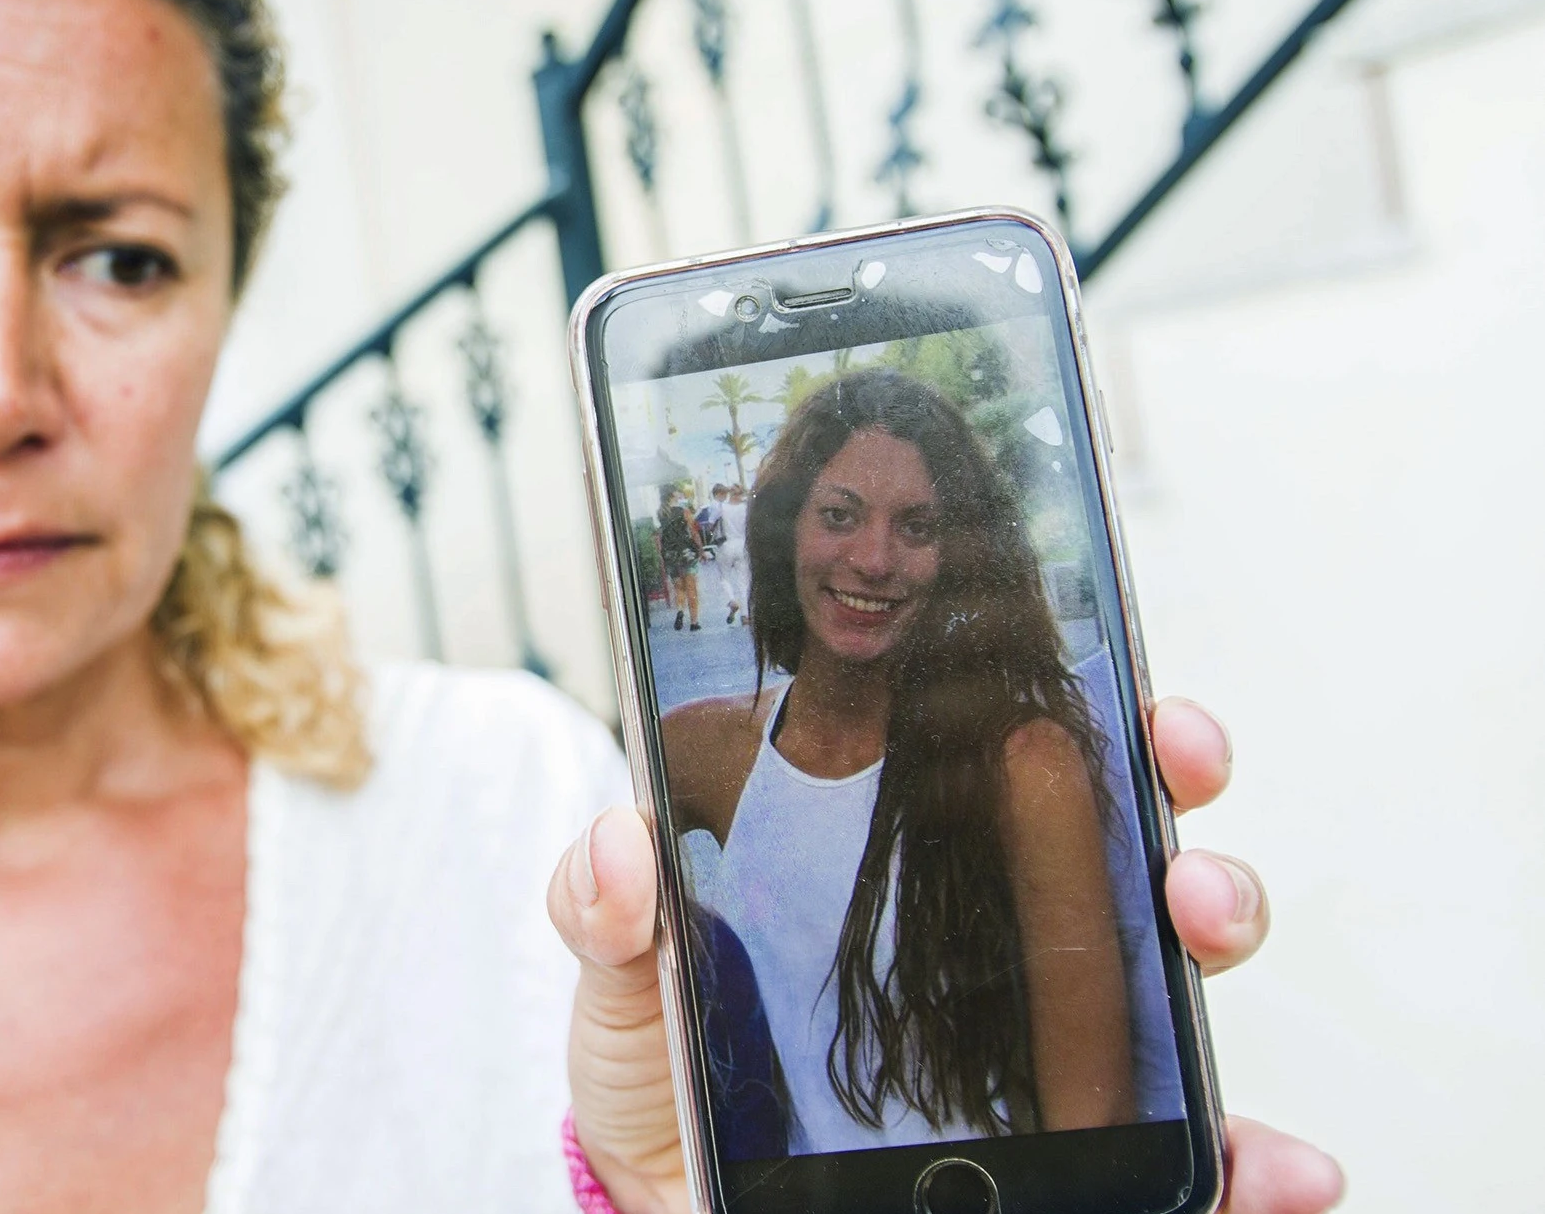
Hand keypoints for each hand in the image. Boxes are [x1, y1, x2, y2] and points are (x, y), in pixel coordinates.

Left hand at [547, 696, 1344, 1213]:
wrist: (685, 1208)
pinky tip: (1269, 1160)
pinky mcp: (1076, 1159)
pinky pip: (1188, 1157)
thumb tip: (620, 844)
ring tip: (1207, 925)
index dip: (1095, 735)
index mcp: (908, 878)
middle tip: (1173, 827)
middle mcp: (1001, 954)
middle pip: (1128, 865)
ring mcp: (1046, 1055)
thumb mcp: (624, 985)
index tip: (1133, 711)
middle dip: (1178, 818)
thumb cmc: (672, 1086)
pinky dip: (1248, 1156)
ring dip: (1219, 936)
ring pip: (1174, 988)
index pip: (1020, 780)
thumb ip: (605, 910)